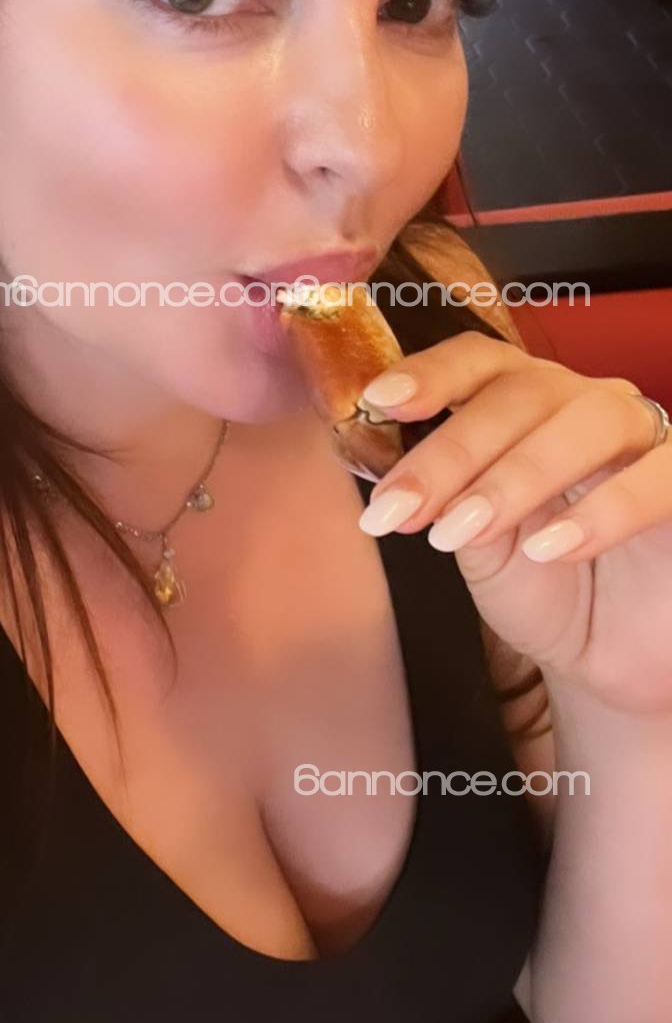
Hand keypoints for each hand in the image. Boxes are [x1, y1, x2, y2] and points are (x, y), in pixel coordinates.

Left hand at [354, 335, 671, 714]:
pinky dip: (605, 509)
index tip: (379, 404)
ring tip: (464, 530)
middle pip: (522, 392)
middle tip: (402, 509)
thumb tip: (403, 485)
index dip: (432, 372)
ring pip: (589, 419)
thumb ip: (450, 504)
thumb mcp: (481, 549)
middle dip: (453, 451)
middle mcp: (586, 405)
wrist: (609, 660)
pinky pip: (659, 475)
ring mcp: (645, 439)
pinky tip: (554, 547)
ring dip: (518, 474)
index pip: (481, 362)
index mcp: (526, 405)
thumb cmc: (545, 591)